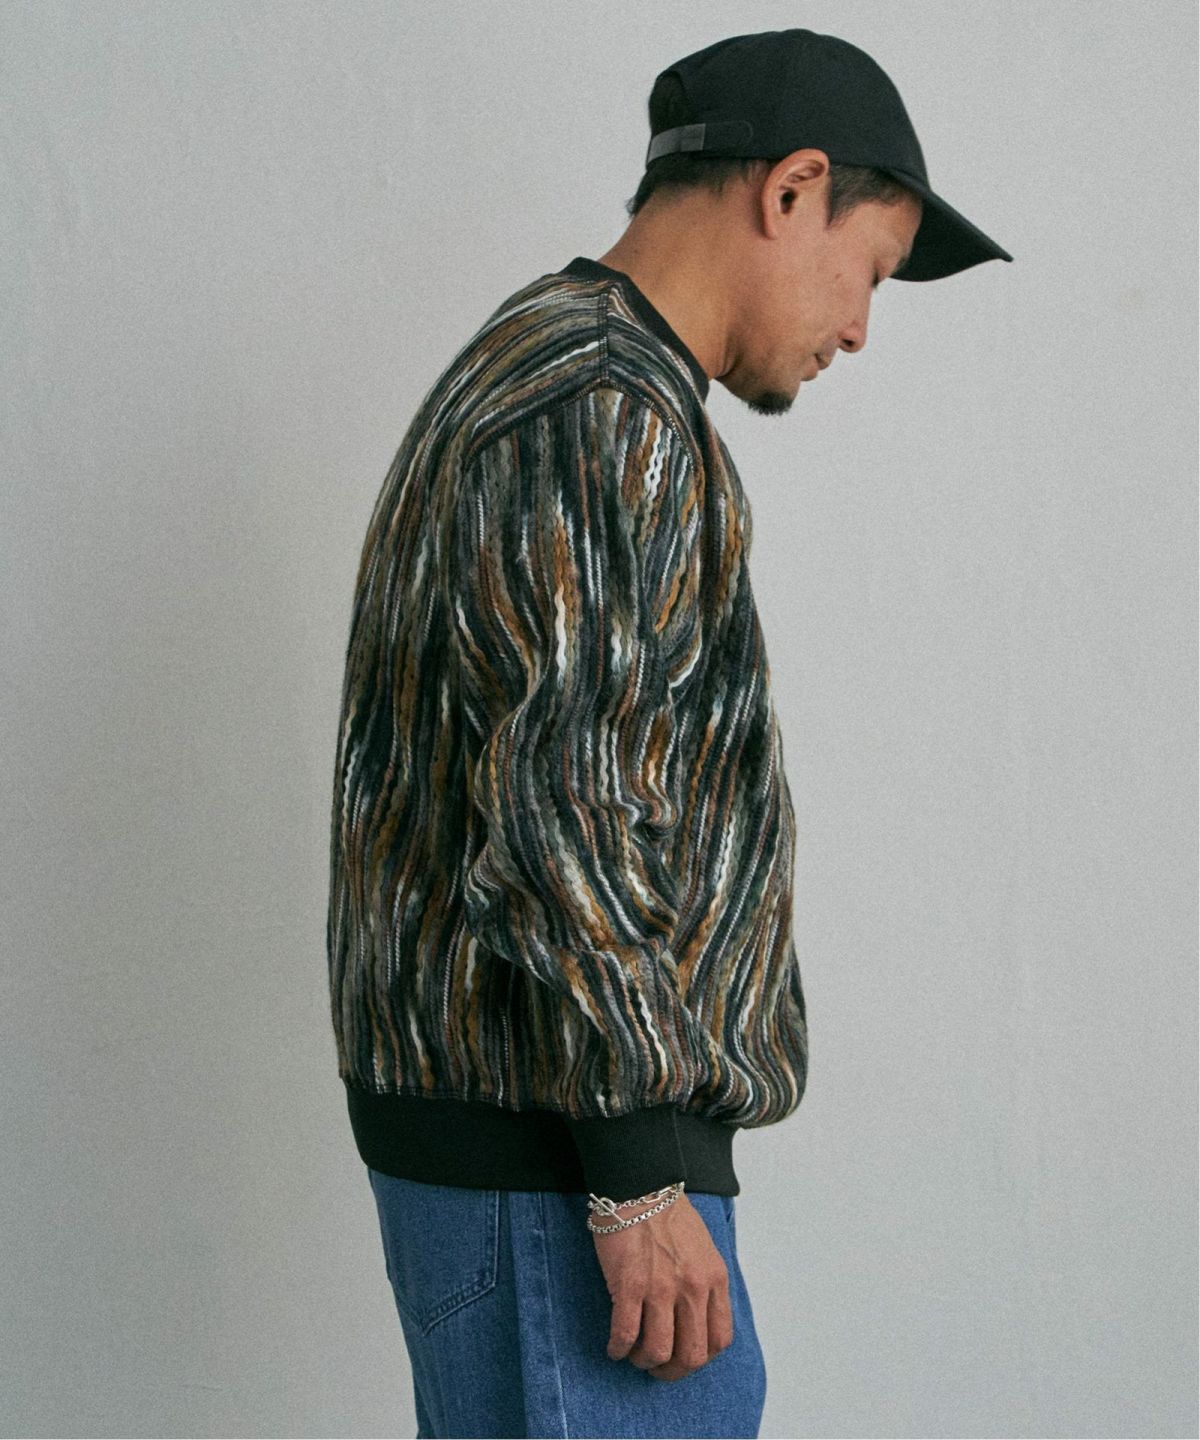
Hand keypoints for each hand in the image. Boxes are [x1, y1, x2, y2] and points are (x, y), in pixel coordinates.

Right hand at [591, 1192, 733, 1380]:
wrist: (639, 1186)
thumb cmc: (668, 1215)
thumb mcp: (703, 1248)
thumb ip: (704, 1282)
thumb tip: (697, 1319)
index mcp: (714, 1278)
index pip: (719, 1339)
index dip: (701, 1357)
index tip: (684, 1357)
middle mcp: (692, 1288)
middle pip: (691, 1355)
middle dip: (672, 1370)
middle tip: (657, 1367)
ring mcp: (661, 1289)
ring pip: (658, 1351)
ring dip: (643, 1361)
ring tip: (633, 1355)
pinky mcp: (629, 1286)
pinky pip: (625, 1335)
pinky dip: (618, 1349)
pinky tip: (614, 1347)